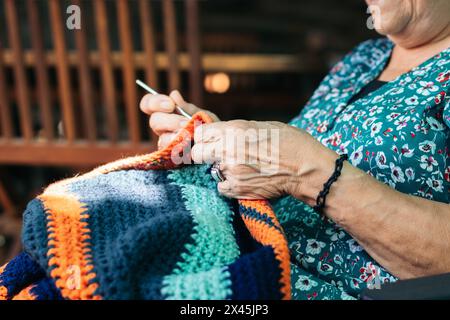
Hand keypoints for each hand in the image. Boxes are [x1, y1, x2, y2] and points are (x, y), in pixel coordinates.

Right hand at [139, 90, 218, 149]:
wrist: (219, 144)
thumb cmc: (209, 127)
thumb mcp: (202, 114)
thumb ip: (187, 107)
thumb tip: (173, 94)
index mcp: (166, 113)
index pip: (148, 104)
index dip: (154, 102)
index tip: (170, 105)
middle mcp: (162, 128)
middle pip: (154, 121)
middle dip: (170, 121)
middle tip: (185, 122)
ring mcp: (166, 143)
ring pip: (163, 138)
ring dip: (178, 135)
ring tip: (192, 134)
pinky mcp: (172, 157)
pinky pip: (171, 152)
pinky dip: (181, 147)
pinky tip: (190, 145)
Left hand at [191, 120, 337, 202]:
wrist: (306, 168)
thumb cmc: (291, 143)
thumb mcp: (262, 126)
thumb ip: (237, 130)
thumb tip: (222, 134)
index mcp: (233, 130)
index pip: (199, 133)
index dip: (203, 138)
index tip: (209, 142)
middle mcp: (227, 149)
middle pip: (196, 154)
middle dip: (204, 155)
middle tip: (217, 157)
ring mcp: (231, 170)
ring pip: (211, 171)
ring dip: (222, 170)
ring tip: (243, 168)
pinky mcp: (236, 189)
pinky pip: (221, 187)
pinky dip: (230, 185)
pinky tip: (245, 180)